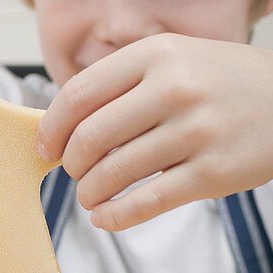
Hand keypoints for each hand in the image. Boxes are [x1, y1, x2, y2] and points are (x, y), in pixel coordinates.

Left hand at [37, 34, 272, 230]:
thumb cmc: (224, 82)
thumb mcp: (176, 59)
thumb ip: (123, 84)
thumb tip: (63, 125)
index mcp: (157, 54)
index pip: (78, 95)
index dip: (52, 128)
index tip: (47, 147)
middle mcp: (175, 89)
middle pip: (89, 138)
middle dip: (71, 164)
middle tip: (75, 172)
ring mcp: (196, 132)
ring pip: (113, 174)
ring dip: (90, 193)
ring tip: (91, 196)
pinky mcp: (213, 173)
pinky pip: (146, 203)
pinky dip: (114, 217)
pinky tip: (105, 218)